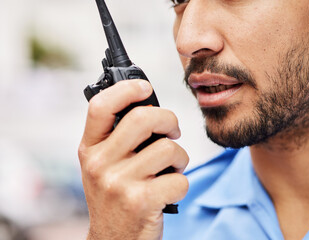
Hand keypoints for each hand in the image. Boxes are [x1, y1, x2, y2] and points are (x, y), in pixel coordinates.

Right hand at [78, 80, 188, 239]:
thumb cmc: (115, 198)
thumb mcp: (104, 166)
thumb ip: (118, 139)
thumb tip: (149, 107)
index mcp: (90, 150)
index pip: (101, 106)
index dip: (126, 89)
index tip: (144, 87)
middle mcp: (100, 164)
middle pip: (143, 119)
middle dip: (169, 119)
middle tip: (173, 131)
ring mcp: (119, 183)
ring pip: (168, 149)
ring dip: (179, 158)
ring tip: (170, 168)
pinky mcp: (141, 202)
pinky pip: (179, 178)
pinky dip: (181, 183)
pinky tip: (168, 190)